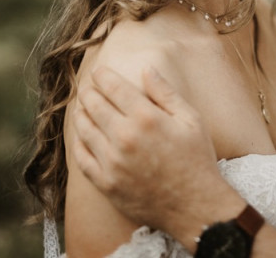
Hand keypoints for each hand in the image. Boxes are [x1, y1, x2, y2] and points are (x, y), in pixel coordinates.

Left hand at [72, 66, 244, 248]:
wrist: (195, 206)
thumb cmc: (197, 159)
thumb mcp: (191, 120)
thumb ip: (166, 93)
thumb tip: (146, 69)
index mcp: (146, 118)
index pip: (114, 89)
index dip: (103, 77)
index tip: (99, 71)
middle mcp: (125, 137)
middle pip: (94, 106)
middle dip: (88, 92)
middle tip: (86, 87)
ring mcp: (112, 162)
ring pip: (84, 130)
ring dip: (80, 114)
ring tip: (81, 107)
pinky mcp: (106, 183)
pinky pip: (82, 158)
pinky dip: (78, 143)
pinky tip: (81, 136)